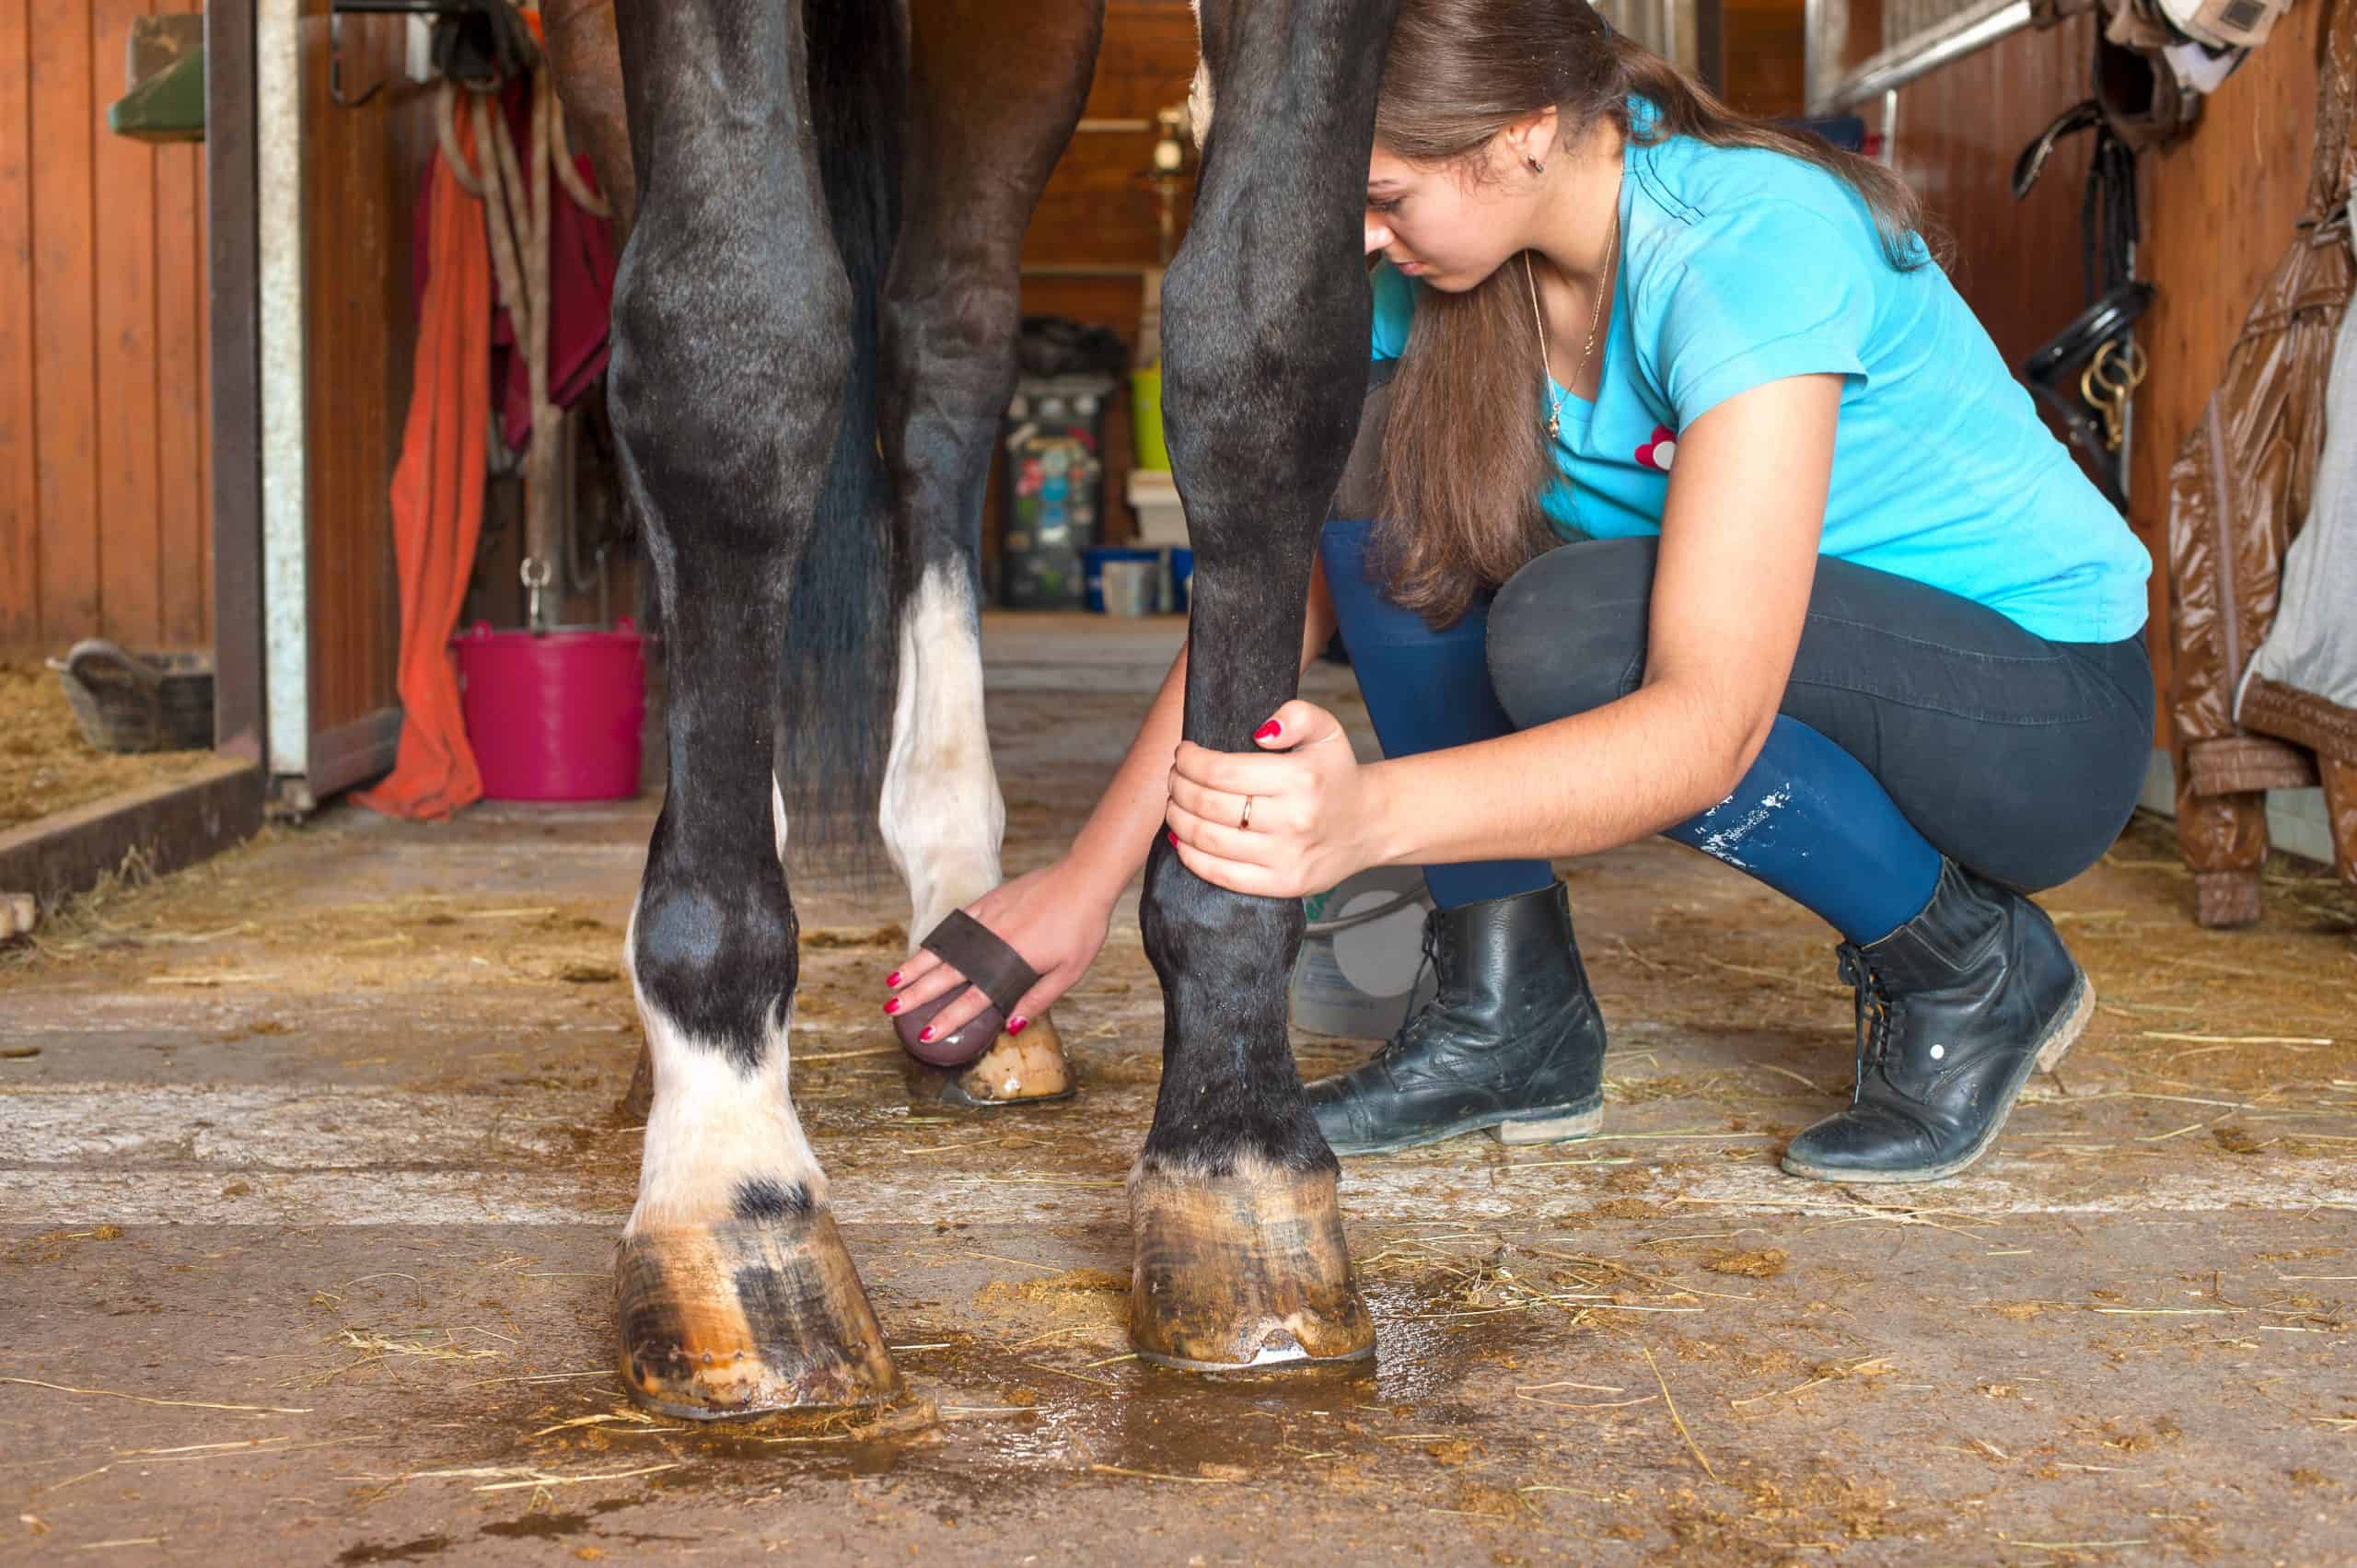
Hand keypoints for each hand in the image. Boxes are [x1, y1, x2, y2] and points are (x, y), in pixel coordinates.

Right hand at [882, 860, 1114, 1042]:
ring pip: (943, 948)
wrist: (1082, 879)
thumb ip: (1037, 999)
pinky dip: (937, 939)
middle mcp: (991, 943)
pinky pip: (955, 925)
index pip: (971, 999)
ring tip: (893, 983)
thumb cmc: (1081, 929)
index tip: (926, 1034)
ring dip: (915, 966)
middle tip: (891, 1009)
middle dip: (916, 995)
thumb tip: (1010, 1025)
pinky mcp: (988, 901)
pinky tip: (924, 948)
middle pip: (946, 974)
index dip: (947, 1018)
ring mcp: (986, 920)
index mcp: (1010, 964)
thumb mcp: (1068, 972)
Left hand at [1165, 699, 1386, 898]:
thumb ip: (1296, 714)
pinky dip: (1192, 857)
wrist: (1369, 824)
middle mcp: (1293, 820)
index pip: (1222, 771)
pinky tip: (1183, 840)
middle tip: (1175, 778)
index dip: (1191, 762)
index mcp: (1300, 779)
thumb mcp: (1327, 731)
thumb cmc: (1337, 776)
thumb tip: (1260, 730)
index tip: (1184, 754)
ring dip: (1179, 820)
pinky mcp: (1283, 885)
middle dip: (1180, 787)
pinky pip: (1222, 875)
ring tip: (1176, 804)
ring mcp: (1287, 856)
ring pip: (1209, 839)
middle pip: (1209, 805)